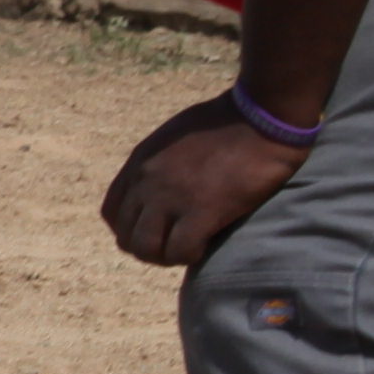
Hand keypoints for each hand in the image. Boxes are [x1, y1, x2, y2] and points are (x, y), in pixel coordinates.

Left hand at [103, 94, 306, 266]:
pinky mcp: (202, 210)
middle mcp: (147, 181)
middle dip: (148, 248)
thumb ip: (161, 163)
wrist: (261, 116)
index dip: (131, 230)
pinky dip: (189, 255)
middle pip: (126, 236)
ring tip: (188, 249)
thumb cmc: (228, 121)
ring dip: (165, 256)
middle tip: (175, 245)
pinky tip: (205, 245)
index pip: (112, 212)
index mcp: (140, 161)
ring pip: (145, 249)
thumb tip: (163, 186)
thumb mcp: (176, 136)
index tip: (156, 231)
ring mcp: (171, 196)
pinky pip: (179, 251)